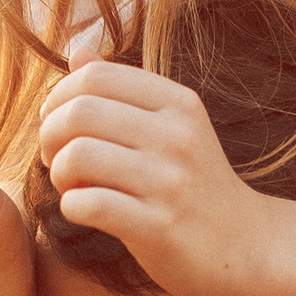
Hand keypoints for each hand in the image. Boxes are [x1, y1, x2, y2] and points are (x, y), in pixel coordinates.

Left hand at [38, 59, 274, 295]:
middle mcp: (178, 136)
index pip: (95, 76)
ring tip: (71, 185)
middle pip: (79, 112)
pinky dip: (71, 206)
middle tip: (55, 158)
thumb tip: (76, 50)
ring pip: (78, 156)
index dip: (59, 97)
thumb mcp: (172, 127)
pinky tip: (82, 210)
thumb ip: (122, 89)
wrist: (245, 246)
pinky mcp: (160, 227)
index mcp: (179, 103)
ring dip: (59, 173)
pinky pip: (90, 204)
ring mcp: (171, 183)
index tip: (58, 123)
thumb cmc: (195, 184)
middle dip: (50, 135)